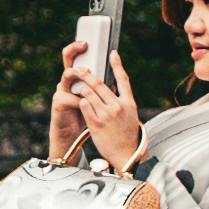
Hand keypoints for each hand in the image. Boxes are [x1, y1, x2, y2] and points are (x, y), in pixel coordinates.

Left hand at [75, 52, 142, 171]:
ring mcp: (107, 115)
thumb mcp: (130, 115)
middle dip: (86, 74)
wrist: (127, 156)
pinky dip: (81, 102)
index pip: (123, 79)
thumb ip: (121, 101)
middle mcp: (118, 107)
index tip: (112, 53)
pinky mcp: (96, 123)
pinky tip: (80, 103)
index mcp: (129, 103)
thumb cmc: (127, 135)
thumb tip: (111, 87)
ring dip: (81, 89)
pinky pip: (84, 105)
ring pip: (88, 93)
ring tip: (78, 89)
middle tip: (79, 69)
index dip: (117, 65)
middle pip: (99, 83)